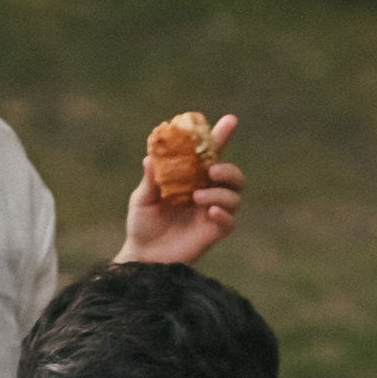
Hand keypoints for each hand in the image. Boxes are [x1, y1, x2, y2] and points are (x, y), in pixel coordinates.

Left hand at [122, 117, 242, 264]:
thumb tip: (150, 158)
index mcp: (191, 178)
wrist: (143, 256)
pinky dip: (224, 213)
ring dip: (221, 192)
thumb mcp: (142, 199)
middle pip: (233, 175)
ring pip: (234, 195)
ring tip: (198, 196)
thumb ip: (151, 180)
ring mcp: (211, 212)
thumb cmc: (142, 224)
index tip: (229, 121)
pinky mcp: (213, 232)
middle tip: (212, 170)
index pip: (210, 155)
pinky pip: (230, 221)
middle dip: (229, 169)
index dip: (220, 137)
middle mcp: (206, 192)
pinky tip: (210, 211)